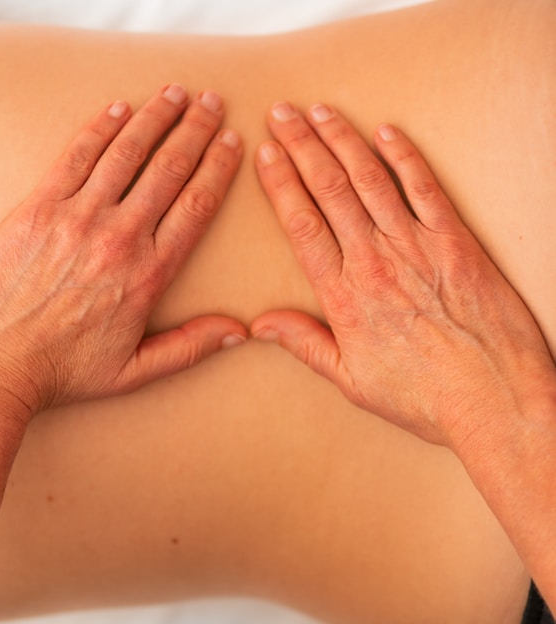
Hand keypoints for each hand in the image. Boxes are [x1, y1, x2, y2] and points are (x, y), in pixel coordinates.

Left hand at [0, 84, 245, 424]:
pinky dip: (99, 129)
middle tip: (212, 102)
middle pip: (168, 169)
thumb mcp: (135, 370)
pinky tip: (119, 109)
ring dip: (155, 117)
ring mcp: (76, 218)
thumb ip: (190, 347)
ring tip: (175, 93)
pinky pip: (75, 157)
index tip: (232, 143)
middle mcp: (118, 237)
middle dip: (195, 129)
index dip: (218, 168)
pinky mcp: (38, 209)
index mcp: (148, 273)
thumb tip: (239, 332)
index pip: (196, 206)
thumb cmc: (62, 369)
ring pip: (126, 154)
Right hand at [252, 102, 555, 446]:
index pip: (302, 225)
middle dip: (301, 146)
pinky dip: (404, 157)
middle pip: (329, 190)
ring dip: (342, 140)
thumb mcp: (351, 380)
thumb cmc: (422, 395)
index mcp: (343, 296)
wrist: (492, 398)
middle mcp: (374, 261)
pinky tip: (386, 132)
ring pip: (370, 180)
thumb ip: (304, 344)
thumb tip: (261, 325)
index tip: (266, 154)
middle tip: (282, 114)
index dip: (281, 184)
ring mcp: (416, 246)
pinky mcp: (455, 241)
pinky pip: (425, 188)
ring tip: (320, 112)